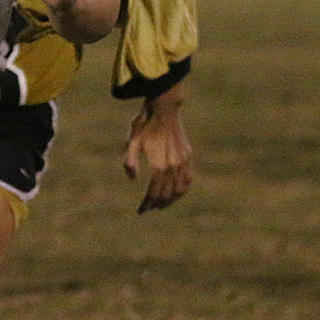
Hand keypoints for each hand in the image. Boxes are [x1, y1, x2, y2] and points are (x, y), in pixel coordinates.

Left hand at [124, 85, 193, 213]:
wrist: (164, 108)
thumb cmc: (144, 124)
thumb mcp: (132, 141)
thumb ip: (130, 161)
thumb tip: (133, 179)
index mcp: (159, 164)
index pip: (154, 192)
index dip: (147, 204)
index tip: (141, 210)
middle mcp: (173, 165)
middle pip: (167, 193)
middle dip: (157, 204)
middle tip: (149, 209)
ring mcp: (183, 161)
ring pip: (180, 189)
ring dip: (171, 200)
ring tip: (162, 205)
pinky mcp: (188, 155)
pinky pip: (188, 178)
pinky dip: (182, 188)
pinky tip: (176, 191)